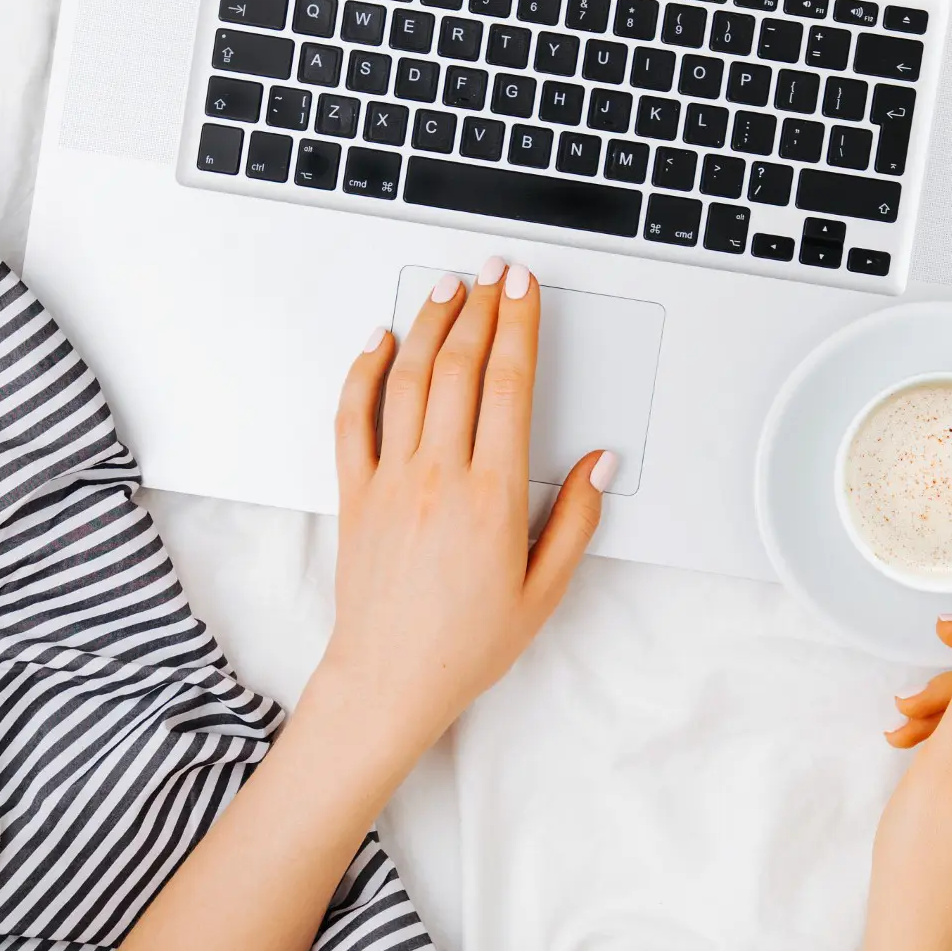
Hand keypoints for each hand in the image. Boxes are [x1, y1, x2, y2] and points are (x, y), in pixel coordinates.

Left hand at [302, 259, 613, 759]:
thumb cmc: (465, 644)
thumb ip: (576, 520)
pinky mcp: (353, 493)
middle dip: (481, 307)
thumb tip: (599, 463)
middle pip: (459, 366)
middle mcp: (437, 477)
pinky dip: (364, 371)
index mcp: (491, 496)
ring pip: (407, 379)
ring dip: (428, 323)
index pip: (508, 385)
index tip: (526, 289)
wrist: (389, 679)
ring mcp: (389, 480)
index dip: (518, 325)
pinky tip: (379, 341)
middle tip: (496, 270)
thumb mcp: (544, 590)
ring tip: (448, 286)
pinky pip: (352, 417)